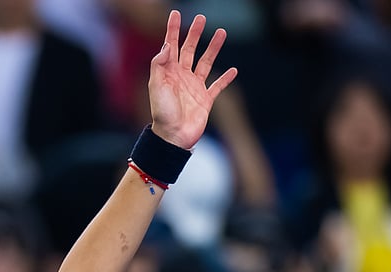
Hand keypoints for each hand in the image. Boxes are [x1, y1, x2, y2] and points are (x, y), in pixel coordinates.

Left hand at [148, 11, 237, 149]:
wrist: (173, 137)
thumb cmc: (162, 113)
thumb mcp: (157, 86)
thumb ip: (160, 64)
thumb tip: (167, 44)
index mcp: (168, 73)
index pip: (171, 46)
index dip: (173, 30)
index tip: (175, 14)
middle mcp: (181, 77)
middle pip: (189, 50)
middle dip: (194, 34)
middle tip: (201, 18)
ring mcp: (194, 87)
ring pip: (205, 62)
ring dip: (213, 48)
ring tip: (221, 32)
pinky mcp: (206, 100)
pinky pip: (218, 86)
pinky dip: (226, 78)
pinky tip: (234, 69)